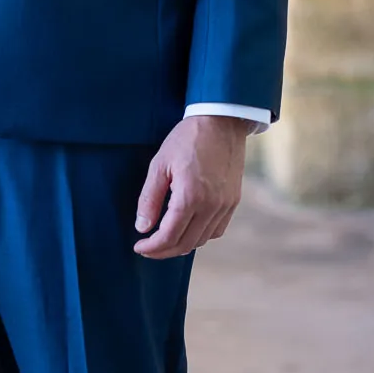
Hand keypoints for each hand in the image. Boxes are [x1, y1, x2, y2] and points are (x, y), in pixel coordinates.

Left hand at [133, 114, 250, 258]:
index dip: (152, 247)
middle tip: (148, 248)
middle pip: (186, 244)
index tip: (139, 247)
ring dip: (182, 245)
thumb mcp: (160, 164)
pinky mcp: (233, 201)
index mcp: (190, 197)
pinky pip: (217, 230)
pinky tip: (189, 228)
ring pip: (202, 240)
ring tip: (165, 239)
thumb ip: (150, 198)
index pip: (168, 236)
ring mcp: (225, 205)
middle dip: (164, 251)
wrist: (220, 121)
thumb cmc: (187, 138)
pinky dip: (201, 235)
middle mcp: (211, 206)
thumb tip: (142, 227)